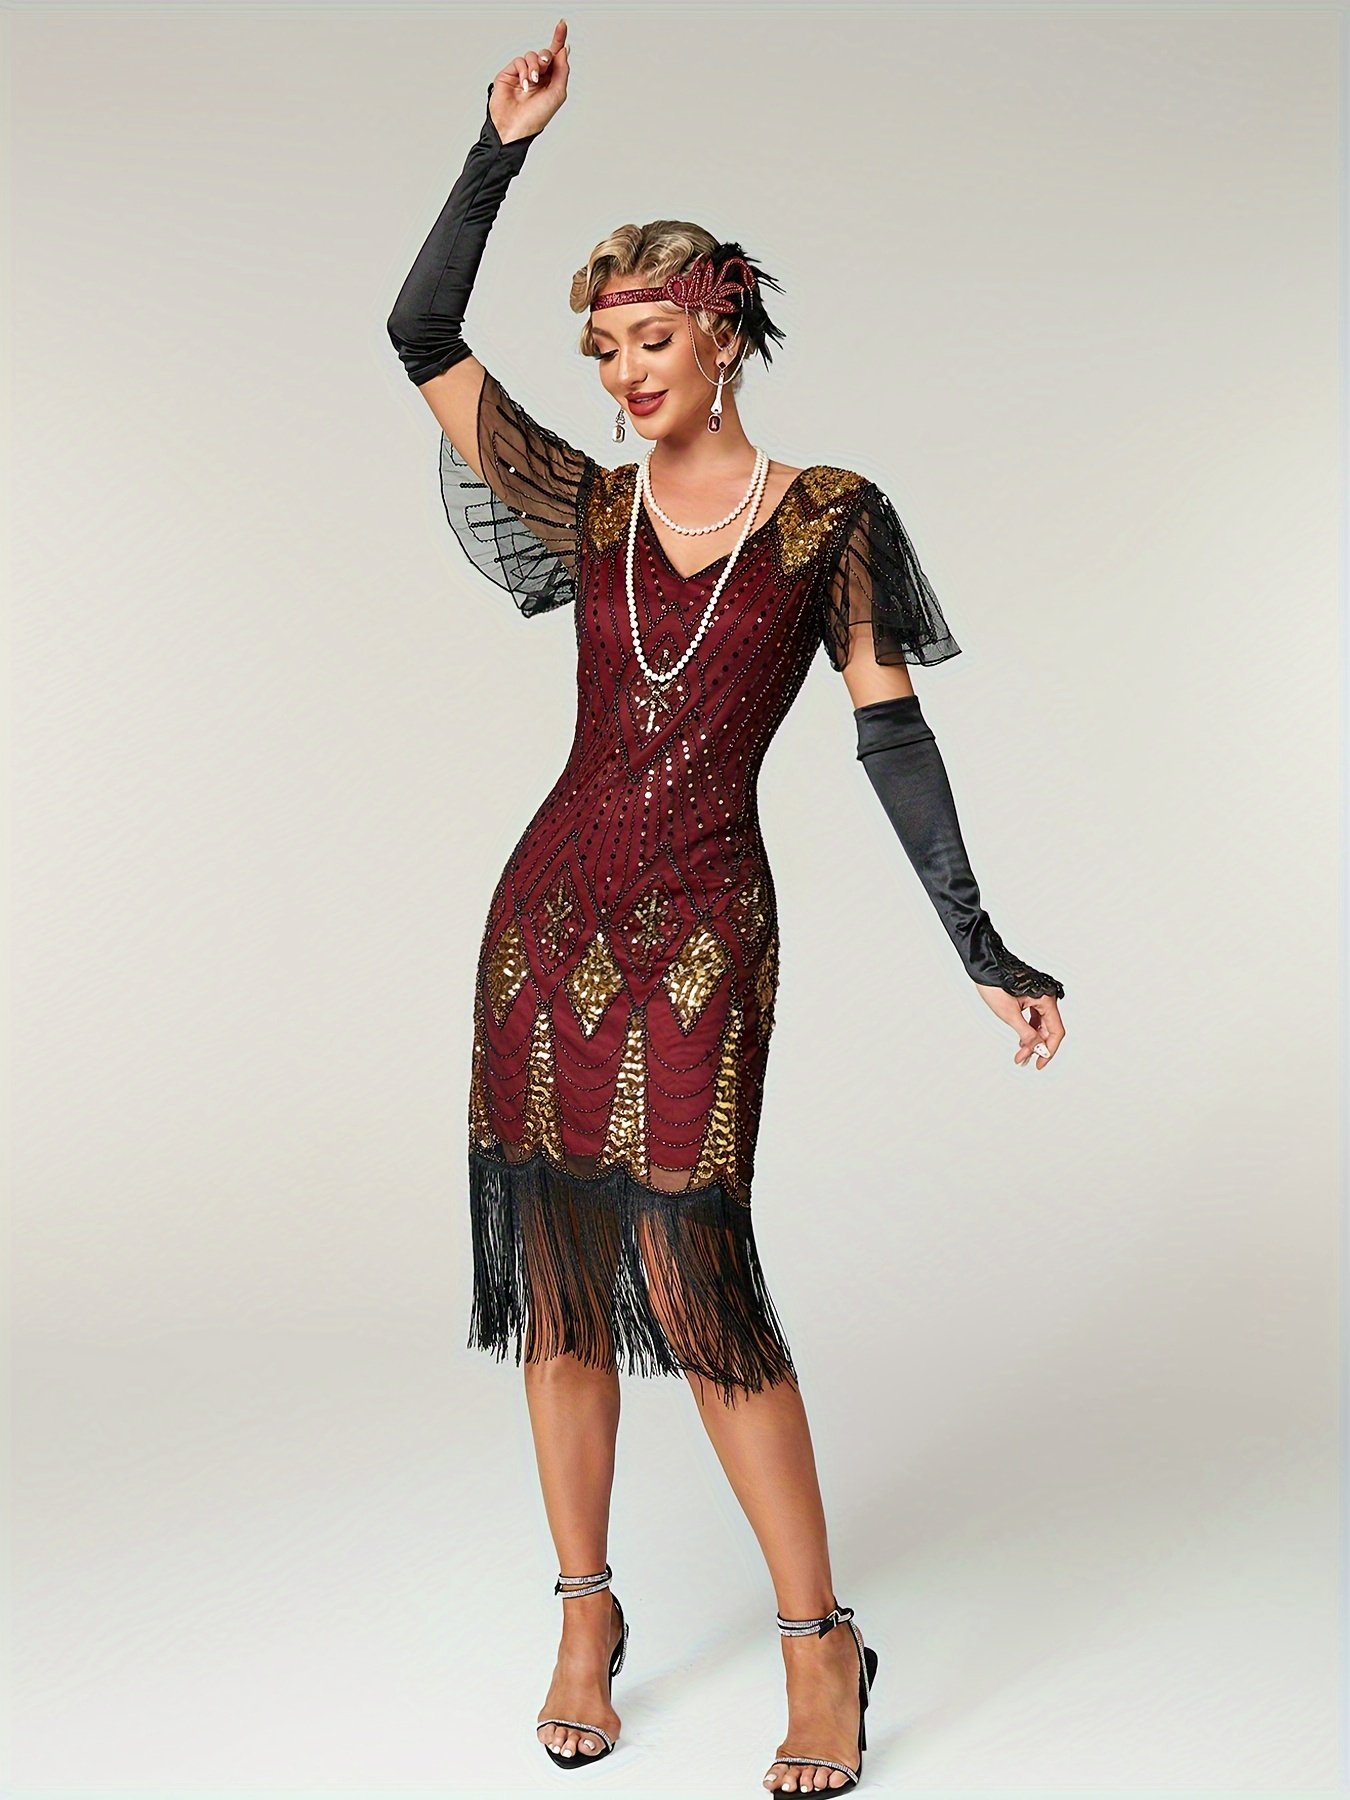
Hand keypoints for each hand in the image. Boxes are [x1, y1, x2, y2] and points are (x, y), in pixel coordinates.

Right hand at [490, 18, 570, 143]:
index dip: (559, 40)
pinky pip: (519, 61)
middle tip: (544, 64)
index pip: (556, 56)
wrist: (515, 127)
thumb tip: (564, 50)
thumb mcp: (557, 94)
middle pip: (544, 53)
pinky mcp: (509, 74)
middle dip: (546, 56)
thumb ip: (562, 70)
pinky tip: (524, 84)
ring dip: (534, 66)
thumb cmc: (536, 117)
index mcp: (551, 81)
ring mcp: (523, 75)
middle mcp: (538, 76)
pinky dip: (523, 71)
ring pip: (531, 55)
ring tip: (533, 81)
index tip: (563, 24)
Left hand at [975, 984, 1064, 1068]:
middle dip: (1037, 1046)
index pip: (1056, 1031)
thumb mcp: (1009, 1013)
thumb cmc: (995, 984)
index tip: (1040, 1063)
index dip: (1049, 1050)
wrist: (984, 966)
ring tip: (1020, 1052)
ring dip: (1032, 1039)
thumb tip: (1037, 1049)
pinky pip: (1035, 1017)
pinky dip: (1029, 1029)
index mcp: (1046, 999)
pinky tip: (1022, 1039)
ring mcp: (1039, 996)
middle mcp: (1046, 997)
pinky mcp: (1030, 996)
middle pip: (1049, 1029)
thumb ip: (1026, 1033)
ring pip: (1041, 1024)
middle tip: (1024, 1059)